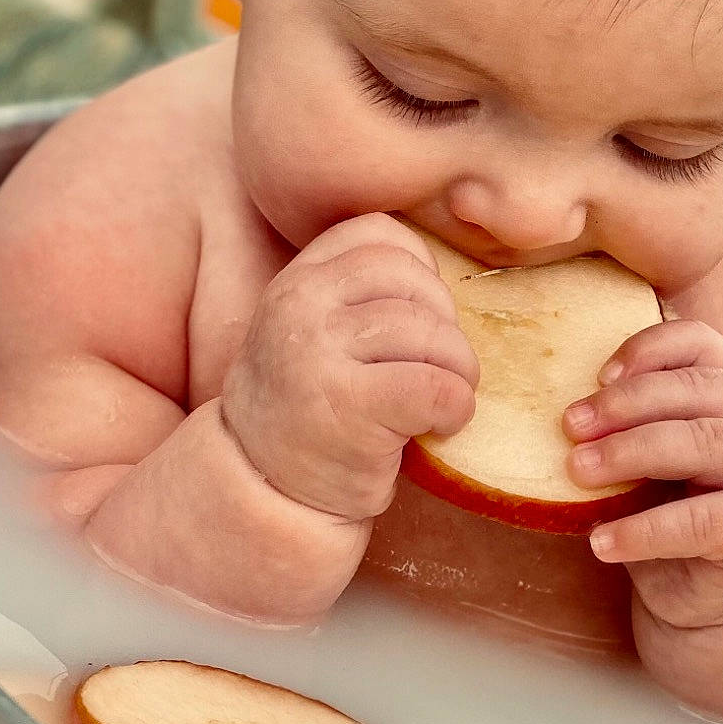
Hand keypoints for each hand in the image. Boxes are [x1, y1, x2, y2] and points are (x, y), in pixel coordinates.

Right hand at [221, 215, 477, 523]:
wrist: (263, 488)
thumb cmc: (310, 407)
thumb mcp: (314, 330)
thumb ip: (356, 293)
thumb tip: (443, 277)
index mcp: (298, 280)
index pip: (379, 235)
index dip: (420, 272)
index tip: (420, 318)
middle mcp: (301, 306)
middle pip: (415, 283)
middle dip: (446, 328)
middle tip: (440, 369)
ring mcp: (320, 354)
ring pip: (432, 335)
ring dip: (459, 372)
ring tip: (445, 400)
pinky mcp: (350, 407)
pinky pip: (436, 386)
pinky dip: (455, 407)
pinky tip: (441, 425)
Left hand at [562, 319, 722, 628]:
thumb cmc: (678, 514)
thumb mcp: (655, 461)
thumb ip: (630, 428)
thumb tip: (562, 414)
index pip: (701, 344)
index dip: (651, 348)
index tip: (598, 374)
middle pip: (698, 389)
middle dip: (627, 403)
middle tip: (570, 425)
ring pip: (706, 443)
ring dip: (633, 451)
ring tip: (578, 471)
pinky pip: (703, 521)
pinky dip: (646, 530)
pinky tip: (601, 541)